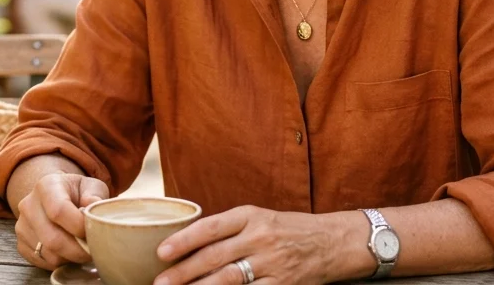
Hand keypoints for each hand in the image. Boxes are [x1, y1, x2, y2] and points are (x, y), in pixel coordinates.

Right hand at [13, 172, 109, 270]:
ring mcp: (22, 226)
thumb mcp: (91, 186)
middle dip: (78, 250)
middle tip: (93, 249)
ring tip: (83, 249)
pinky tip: (70, 251)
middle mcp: (29, 205)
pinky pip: (43, 261)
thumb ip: (95, 196)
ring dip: (71, 257)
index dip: (79, 226)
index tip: (94, 231)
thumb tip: (94, 211)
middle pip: (52, 239)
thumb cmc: (78, 192)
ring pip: (49, 254)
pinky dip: (60, 262)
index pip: (59, 211)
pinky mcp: (21, 244)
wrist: (57, 196)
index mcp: (47, 186)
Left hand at [154, 206, 348, 284]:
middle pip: (214, 256)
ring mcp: (272, 263)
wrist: (334, 242)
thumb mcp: (260, 218)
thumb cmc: (290, 230)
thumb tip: (188, 243)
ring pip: (228, 279)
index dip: (184, 240)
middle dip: (183, 272)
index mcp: (251, 216)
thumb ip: (229, 229)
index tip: (162, 252)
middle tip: (160, 282)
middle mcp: (260, 237)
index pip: (211, 227)